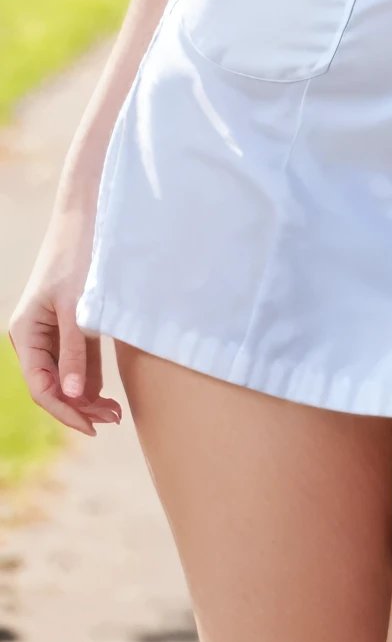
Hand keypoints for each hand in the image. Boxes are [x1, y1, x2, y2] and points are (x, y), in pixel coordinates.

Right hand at [8, 211, 120, 436]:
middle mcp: (34, 335)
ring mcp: (51, 330)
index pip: (41, 386)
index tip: (93, 425)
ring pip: (65, 375)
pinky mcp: (70, 323)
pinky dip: (91, 376)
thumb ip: (76, 353)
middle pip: (52, 384)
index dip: (66, 410)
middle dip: (78, 407)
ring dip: (87, 396)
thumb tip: (75, 396)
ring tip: (114, 413)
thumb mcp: (78, 307)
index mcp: (26, 332)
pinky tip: (107, 393)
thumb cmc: (80, 256)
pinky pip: (77, 359)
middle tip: (112, 419)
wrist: (89, 215)